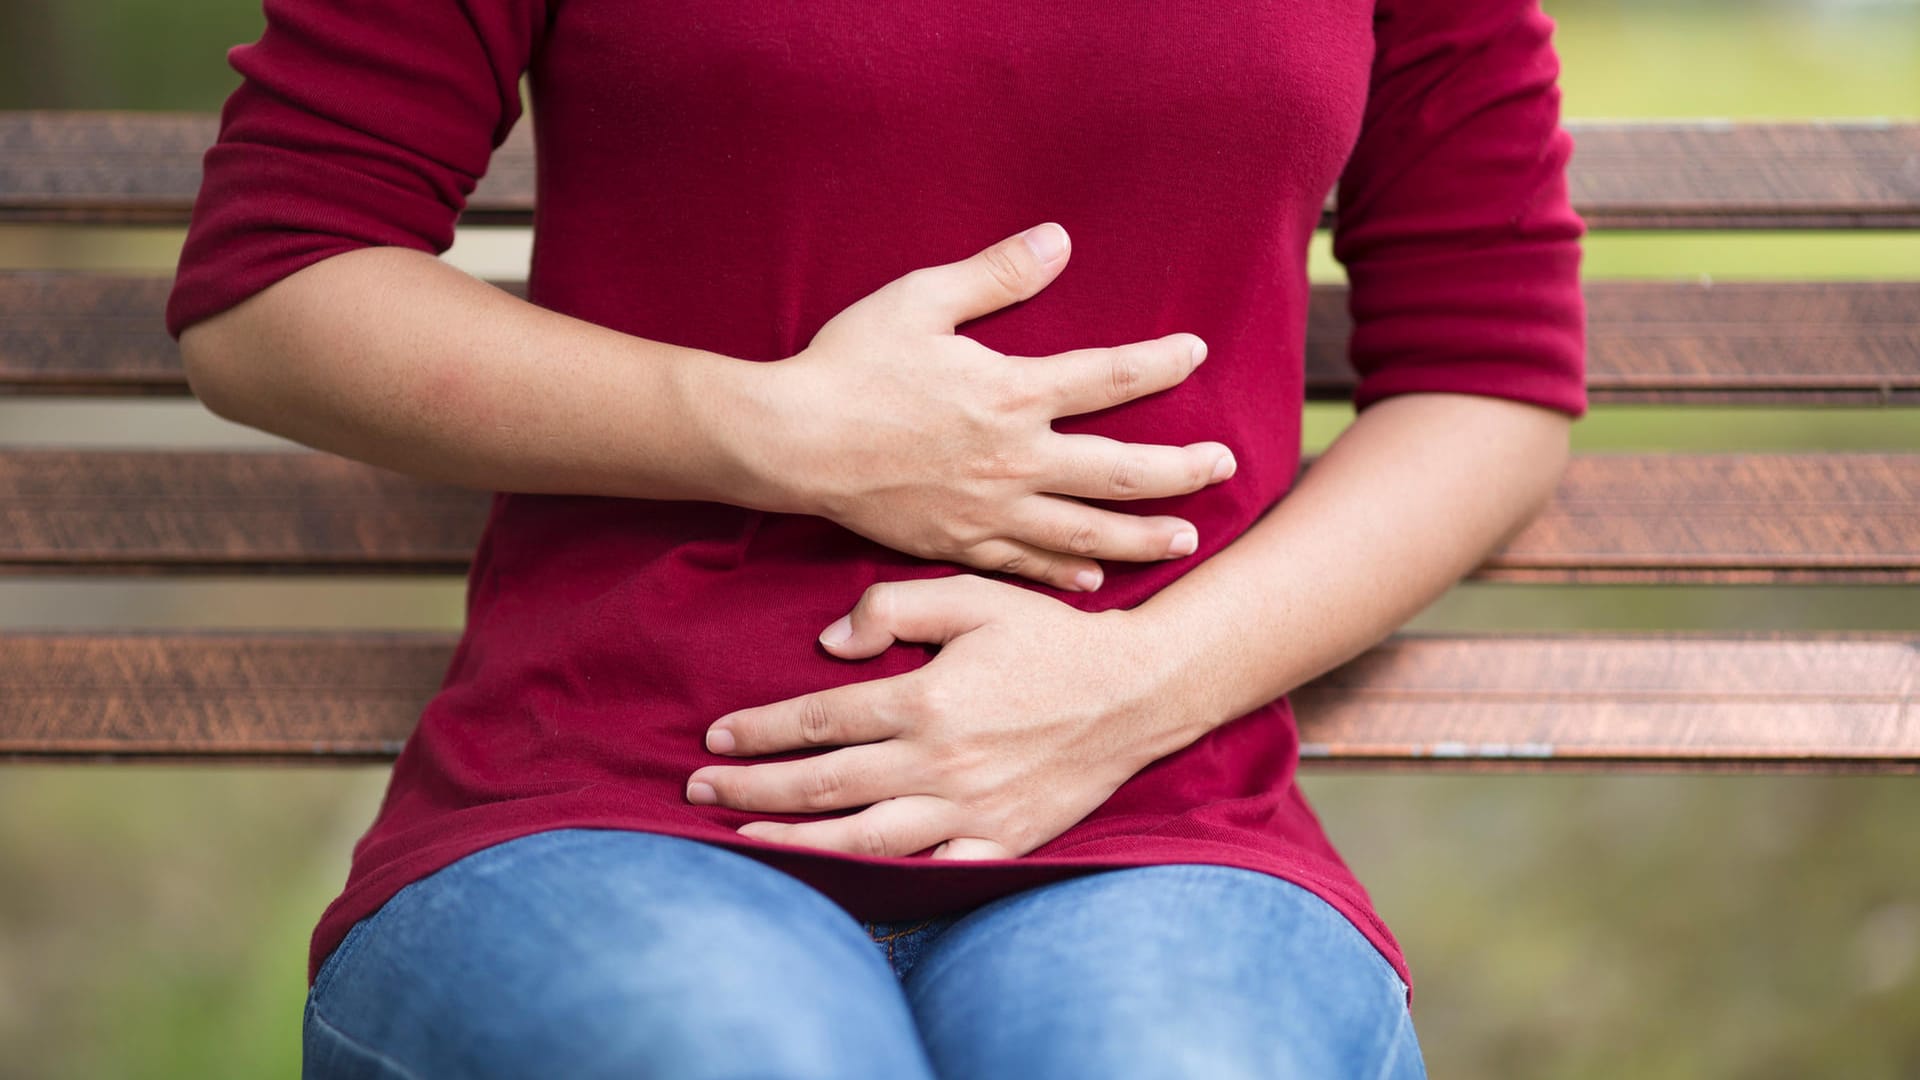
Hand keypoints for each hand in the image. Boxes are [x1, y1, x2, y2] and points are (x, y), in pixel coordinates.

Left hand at [685, 575, 1212, 859]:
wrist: (1137, 691)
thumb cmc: (1052, 638)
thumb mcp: (974, 595)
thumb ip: (894, 604)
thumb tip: (828, 643)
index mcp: (926, 700)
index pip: (820, 721)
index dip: (760, 732)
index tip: (716, 739)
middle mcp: (940, 762)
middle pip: (825, 785)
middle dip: (754, 792)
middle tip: (700, 795)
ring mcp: (970, 810)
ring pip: (864, 838)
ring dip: (796, 843)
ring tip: (746, 843)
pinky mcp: (1001, 839)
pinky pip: (932, 870)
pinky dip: (884, 882)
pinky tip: (843, 883)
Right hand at [749, 223, 1235, 592]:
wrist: (788, 443)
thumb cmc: (849, 365)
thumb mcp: (920, 300)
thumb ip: (996, 274)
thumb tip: (1059, 240)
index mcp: (1010, 394)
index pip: (1109, 378)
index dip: (1160, 362)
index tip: (1195, 352)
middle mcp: (1013, 460)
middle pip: (1120, 471)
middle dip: (1180, 471)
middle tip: (1224, 467)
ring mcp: (988, 511)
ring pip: (1085, 532)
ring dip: (1142, 536)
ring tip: (1186, 539)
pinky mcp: (957, 544)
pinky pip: (1025, 566)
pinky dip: (1064, 574)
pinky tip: (1092, 580)